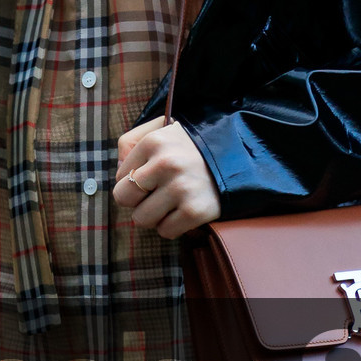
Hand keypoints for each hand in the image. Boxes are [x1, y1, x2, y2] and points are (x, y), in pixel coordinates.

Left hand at [112, 119, 221, 237]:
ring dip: (155, 215)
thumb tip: (118, 168)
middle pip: (123, 198)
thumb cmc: (194, 144)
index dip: (134, 180)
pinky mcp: (195, 211)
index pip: (120, 176)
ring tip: (172, 201)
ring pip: (141, 219)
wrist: (242, 156)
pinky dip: (173, 226)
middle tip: (156, 193)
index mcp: (154, 141)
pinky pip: (165, 231)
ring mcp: (181, 188)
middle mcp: (165, 163)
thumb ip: (132, 140)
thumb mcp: (163, 128)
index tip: (153, 176)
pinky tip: (185, 210)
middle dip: (137, 200)